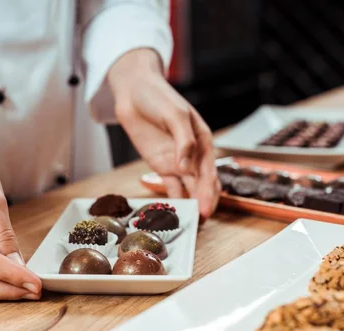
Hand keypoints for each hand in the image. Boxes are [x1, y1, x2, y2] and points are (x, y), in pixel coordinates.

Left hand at [107, 49, 219, 218]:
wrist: (134, 92)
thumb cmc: (158, 97)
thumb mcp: (175, 115)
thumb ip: (184, 141)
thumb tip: (187, 167)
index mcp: (203, 142)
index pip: (209, 173)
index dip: (209, 193)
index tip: (206, 210)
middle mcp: (194, 156)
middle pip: (203, 186)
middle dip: (203, 205)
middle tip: (199, 224)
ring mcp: (178, 162)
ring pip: (189, 190)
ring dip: (190, 206)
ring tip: (188, 224)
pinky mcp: (162, 166)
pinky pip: (170, 187)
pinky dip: (173, 201)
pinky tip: (172, 215)